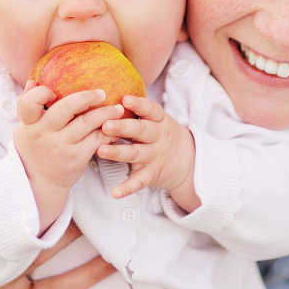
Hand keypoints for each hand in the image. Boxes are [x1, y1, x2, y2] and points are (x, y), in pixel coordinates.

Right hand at [15, 83, 123, 227]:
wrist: (41, 182)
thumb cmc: (35, 148)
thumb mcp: (26, 129)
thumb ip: (29, 105)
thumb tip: (34, 80)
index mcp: (29, 124)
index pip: (29, 103)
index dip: (41, 93)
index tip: (54, 90)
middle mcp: (43, 134)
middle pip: (65, 108)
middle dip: (86, 97)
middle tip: (101, 93)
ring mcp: (61, 146)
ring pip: (86, 123)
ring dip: (105, 113)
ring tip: (118, 108)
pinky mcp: (76, 158)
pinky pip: (97, 140)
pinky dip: (109, 132)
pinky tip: (117, 127)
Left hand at [97, 95, 198, 209]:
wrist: (187, 161)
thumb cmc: (160, 134)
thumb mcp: (155, 119)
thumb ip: (135, 110)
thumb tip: (104, 95)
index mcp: (158, 120)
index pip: (150, 110)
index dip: (139, 104)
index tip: (125, 99)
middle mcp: (157, 137)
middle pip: (141, 131)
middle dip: (123, 128)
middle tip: (106, 125)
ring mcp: (155, 156)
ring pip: (136, 154)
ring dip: (118, 152)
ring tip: (101, 151)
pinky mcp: (152, 175)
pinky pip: (138, 182)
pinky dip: (127, 188)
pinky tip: (114, 193)